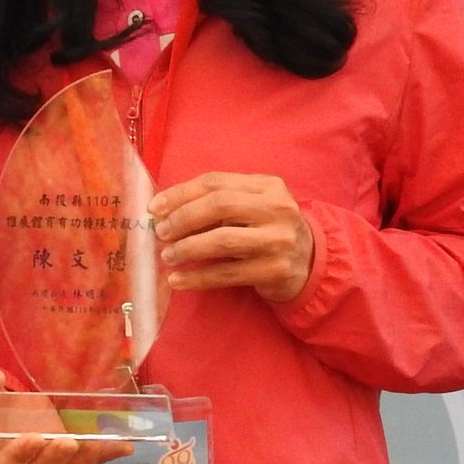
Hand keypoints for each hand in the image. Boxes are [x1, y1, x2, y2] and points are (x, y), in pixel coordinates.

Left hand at [151, 172, 315, 302]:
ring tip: (168, 256)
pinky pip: (227, 274)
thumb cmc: (267, 230)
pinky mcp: (275, 270)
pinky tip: (178, 280)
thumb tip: (164, 211)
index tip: (154, 208)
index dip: (180, 194)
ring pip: (222, 241)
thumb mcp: (251, 207)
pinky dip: (198, 278)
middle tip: (161, 233)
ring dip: (187, 249)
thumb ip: (216, 202)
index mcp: (268, 186)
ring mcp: (278, 240)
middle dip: (182, 219)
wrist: (309, 263)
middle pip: (219, 206)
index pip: (215, 182)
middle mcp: (277, 208)